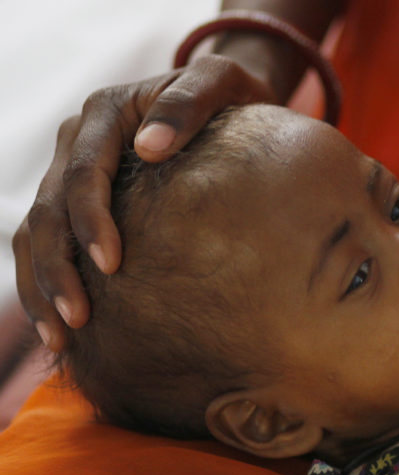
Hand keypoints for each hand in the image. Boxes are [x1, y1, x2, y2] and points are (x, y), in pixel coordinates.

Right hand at [14, 56, 274, 349]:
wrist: (230, 102)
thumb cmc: (232, 97)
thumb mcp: (221, 82)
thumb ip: (189, 104)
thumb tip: (150, 147)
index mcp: (106, 114)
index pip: (83, 173)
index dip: (90, 221)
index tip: (112, 265)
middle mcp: (79, 142)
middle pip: (48, 211)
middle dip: (58, 268)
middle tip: (80, 320)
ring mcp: (74, 173)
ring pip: (36, 233)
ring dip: (42, 286)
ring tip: (63, 338)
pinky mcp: (82, 202)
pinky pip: (49, 245)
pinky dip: (48, 284)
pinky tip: (65, 331)